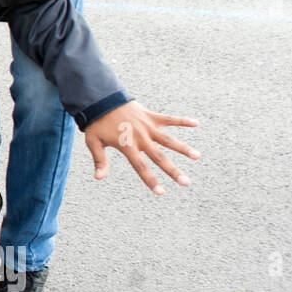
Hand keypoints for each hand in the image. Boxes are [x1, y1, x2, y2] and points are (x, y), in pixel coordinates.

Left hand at [83, 101, 199, 194]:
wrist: (101, 99)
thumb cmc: (97, 123)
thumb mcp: (94, 142)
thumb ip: (100, 160)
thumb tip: (99, 178)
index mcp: (127, 146)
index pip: (141, 167)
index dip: (151, 180)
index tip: (161, 193)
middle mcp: (140, 137)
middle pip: (159, 157)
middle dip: (173, 171)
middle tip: (186, 182)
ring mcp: (147, 126)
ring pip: (168, 139)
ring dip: (183, 148)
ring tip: (197, 156)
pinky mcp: (151, 116)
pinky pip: (169, 119)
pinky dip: (182, 120)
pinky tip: (196, 123)